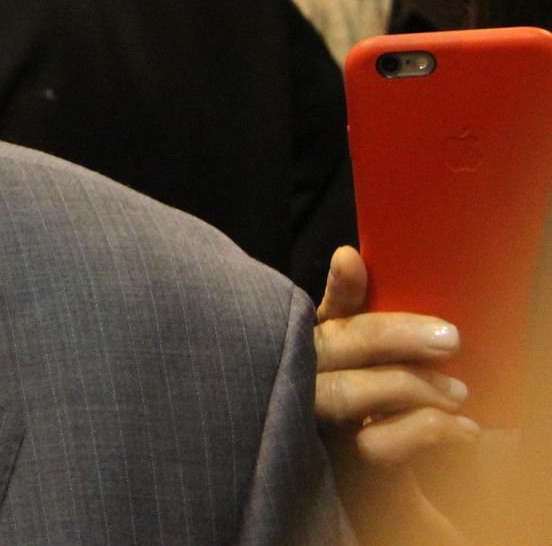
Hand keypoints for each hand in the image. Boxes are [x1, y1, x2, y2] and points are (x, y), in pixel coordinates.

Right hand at [314, 245, 475, 543]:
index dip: (334, 287)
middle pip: (335, 346)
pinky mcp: (334, 468)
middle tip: (451, 339)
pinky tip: (461, 430)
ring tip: (458, 392)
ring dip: (412, 385)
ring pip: (350, 392)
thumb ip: (354, 315)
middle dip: (393, 335)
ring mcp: (310, 425)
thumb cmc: (366, 420)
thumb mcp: (363, 367)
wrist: (373, 502)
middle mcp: (296, 384)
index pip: (319, 312)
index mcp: (304, 351)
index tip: (351, 260)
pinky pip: (378, 441)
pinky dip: (428, 430)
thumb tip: (350, 255)